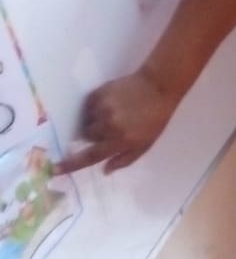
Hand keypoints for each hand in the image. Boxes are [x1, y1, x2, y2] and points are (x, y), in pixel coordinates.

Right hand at [56, 69, 177, 174]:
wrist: (157, 88)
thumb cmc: (154, 119)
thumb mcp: (145, 144)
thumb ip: (125, 159)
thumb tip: (104, 170)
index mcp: (119, 141)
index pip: (90, 156)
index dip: (71, 164)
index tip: (55, 169)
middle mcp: (108, 126)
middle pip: (87, 136)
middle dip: (94, 136)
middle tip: (111, 128)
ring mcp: (102, 109)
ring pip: (86, 121)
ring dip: (94, 121)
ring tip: (113, 114)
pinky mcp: (99, 94)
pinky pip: (88, 106)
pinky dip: (95, 108)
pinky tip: (110, 104)